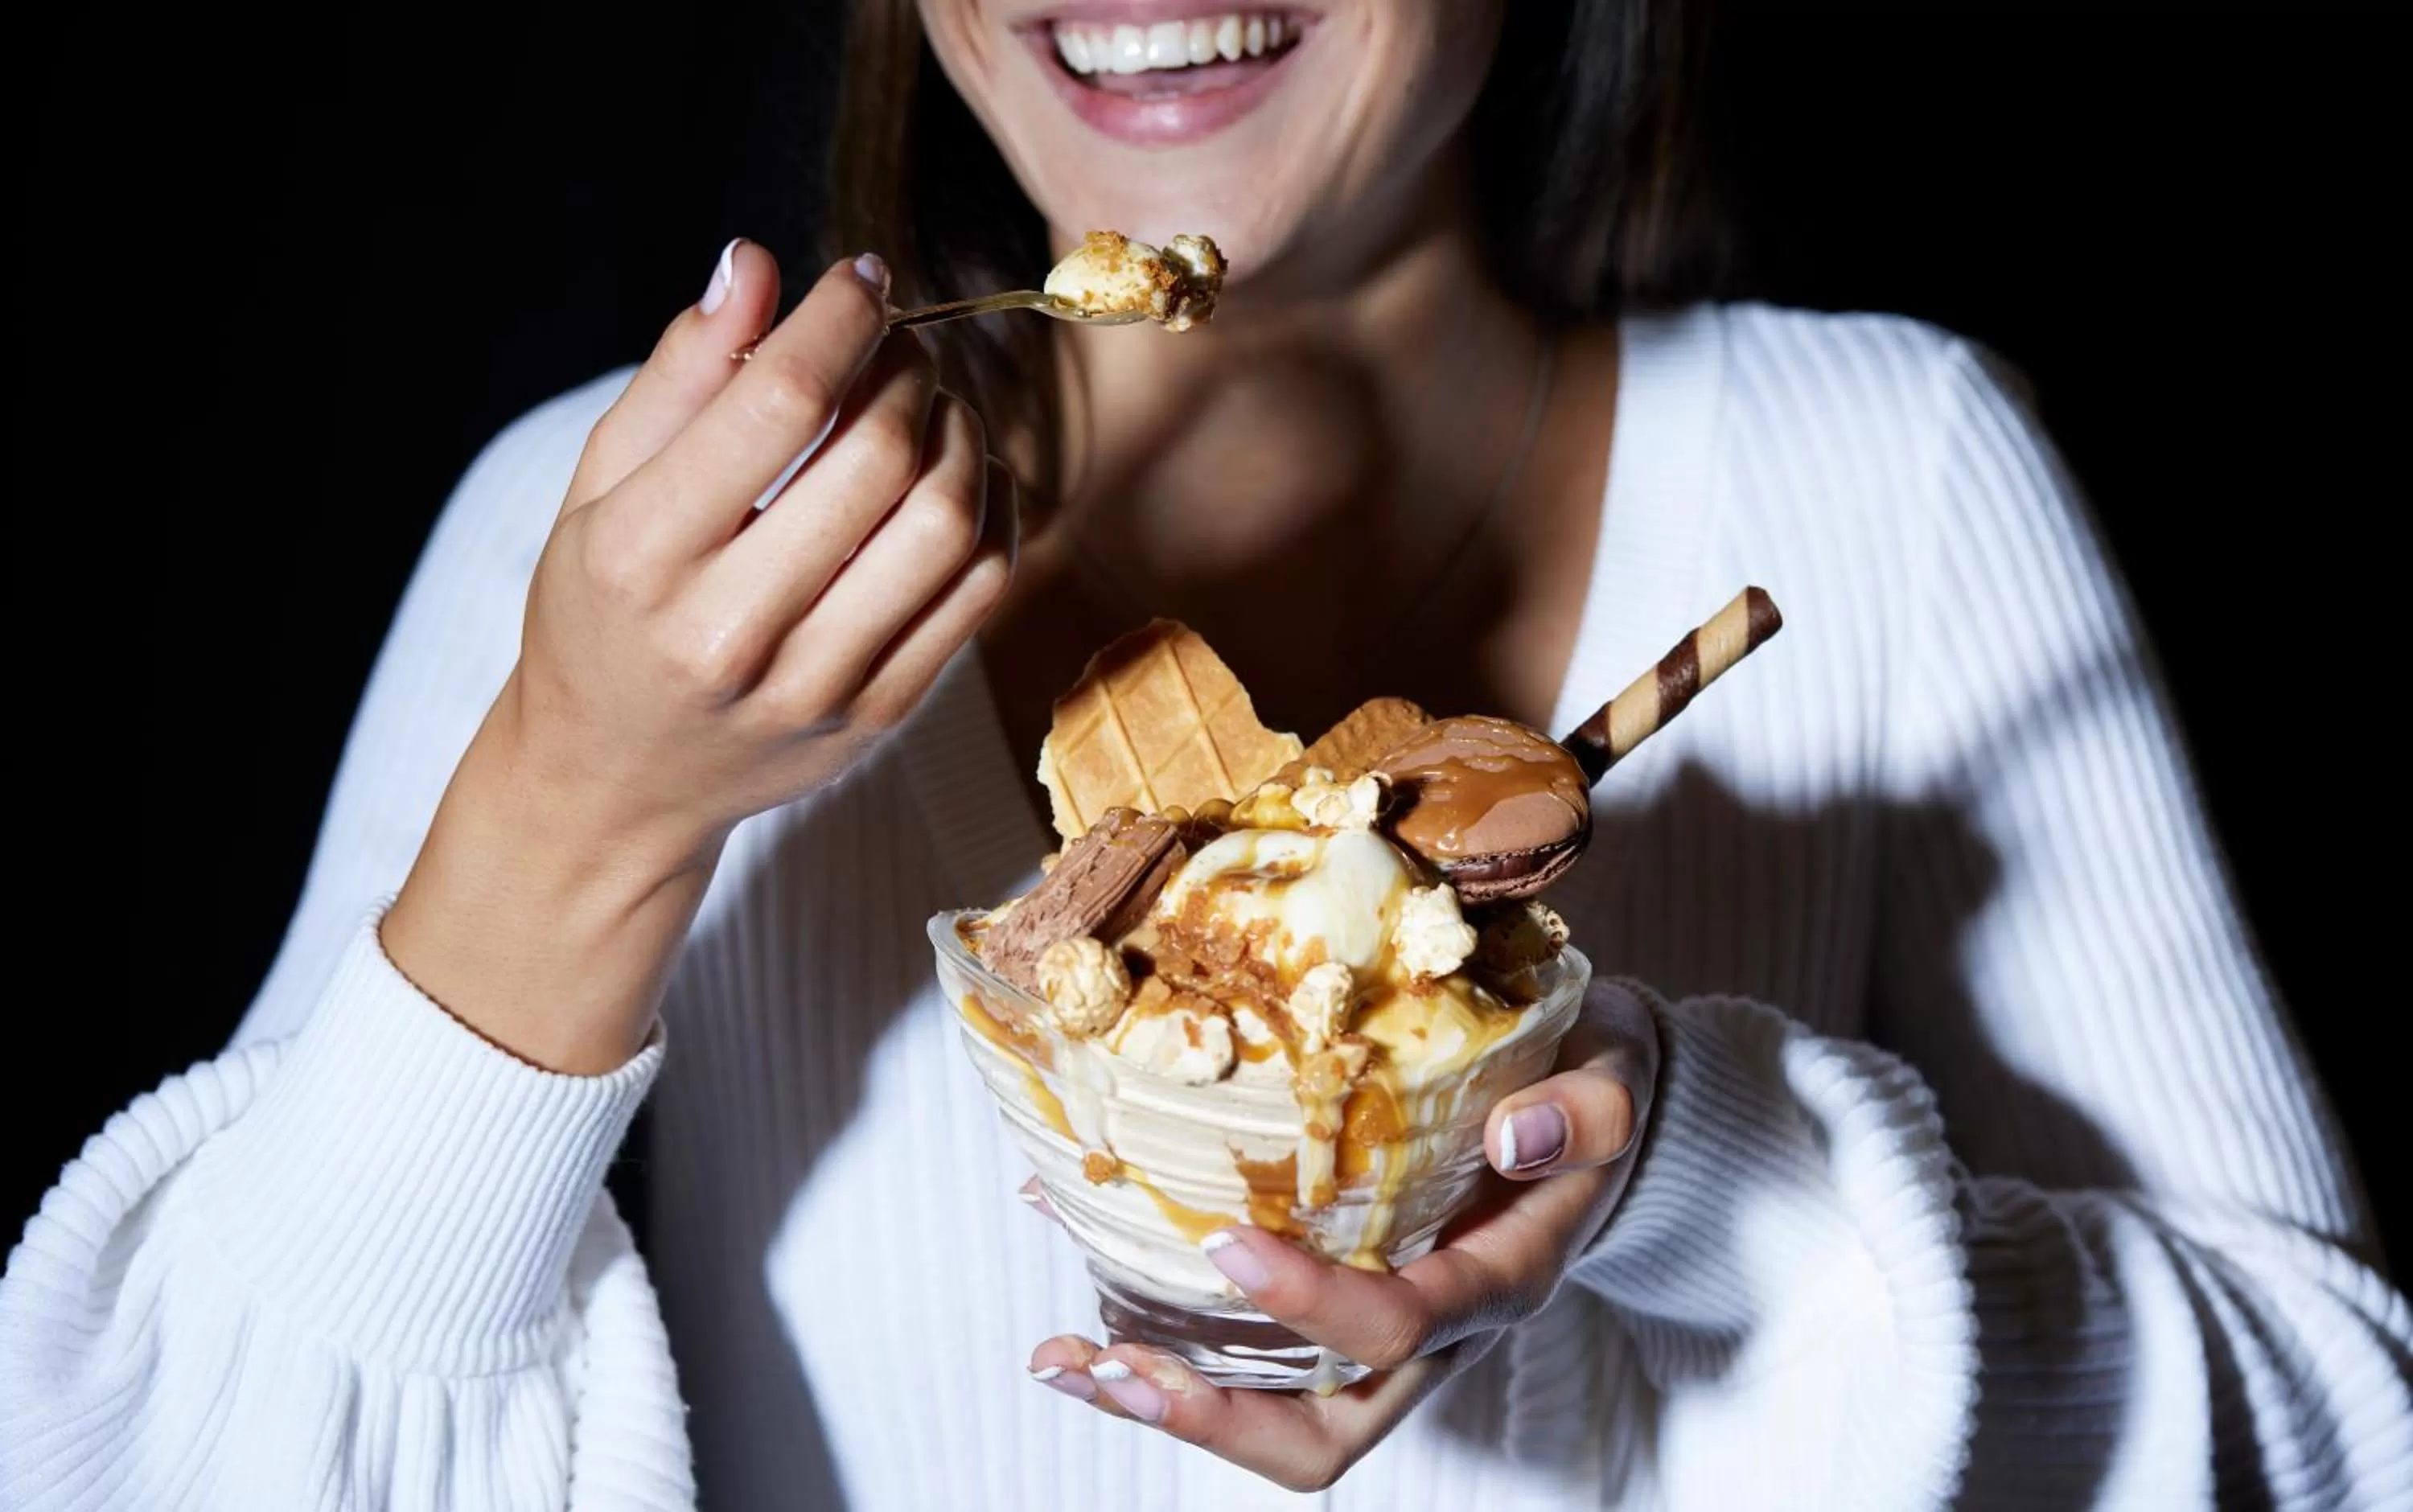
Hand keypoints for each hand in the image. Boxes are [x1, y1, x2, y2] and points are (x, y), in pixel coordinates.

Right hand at [385, 242, 1016, 1072]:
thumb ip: (679, 375)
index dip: (840, 320)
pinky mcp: (877, 718)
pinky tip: (964, 473)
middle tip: (898, 344)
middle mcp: (728, 630)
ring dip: (963, 433)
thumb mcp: (601, 489)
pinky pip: (980, 591)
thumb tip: (752, 263)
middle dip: (907, 370)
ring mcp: (814, 685)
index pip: (778, 404)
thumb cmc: (603, 615)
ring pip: (947, 522)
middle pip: (877, 457)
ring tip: (933, 403)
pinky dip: (995, 509)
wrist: (612, 784)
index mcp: (640, 556)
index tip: (862, 277)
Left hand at [1027, 981, 1660, 1491]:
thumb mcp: (1617, 1082)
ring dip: (1173, 1404)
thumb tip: (1514, 1133)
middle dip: (1216, 1419)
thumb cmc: (1594, 1090)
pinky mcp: (1345, 1317)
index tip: (1227, 1243)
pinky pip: (1259, 1364)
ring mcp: (1389, 1341)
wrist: (1597, 1110)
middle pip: (1330, 1434)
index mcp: (1502, 1281)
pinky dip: (1170, 1345)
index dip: (1314, 1303)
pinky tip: (1089, 1308)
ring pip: (1282, 1422)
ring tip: (1069, 1363)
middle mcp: (1440, 1337)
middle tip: (1111, 1365)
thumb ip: (1585, 1111)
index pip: (1403, 1325)